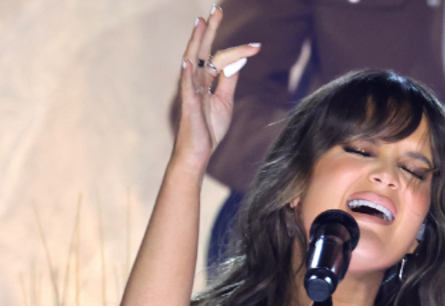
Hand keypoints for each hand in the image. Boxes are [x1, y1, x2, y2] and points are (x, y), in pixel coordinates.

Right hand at [173, 7, 260, 167]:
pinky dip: (187, 71)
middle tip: (216, 10)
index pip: (221, 58)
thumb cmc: (209, 129)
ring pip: (192, 61)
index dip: (239, 51)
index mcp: (206, 80)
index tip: (258, 46)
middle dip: (210, 30)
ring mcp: (190, 91)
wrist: (199, 152)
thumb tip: (237, 62)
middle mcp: (196, 81)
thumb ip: (229, 81)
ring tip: (201, 23)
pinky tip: (189, 59)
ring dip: (196, 42)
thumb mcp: (225, 101)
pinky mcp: (187, 104)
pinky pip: (186, 85)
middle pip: (203, 50)